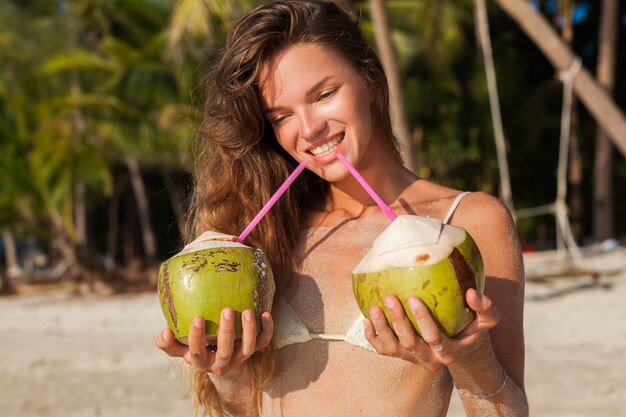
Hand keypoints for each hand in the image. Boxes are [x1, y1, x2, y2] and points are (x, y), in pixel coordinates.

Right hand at [155, 308, 273, 375]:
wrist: (219, 360)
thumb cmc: (196, 347)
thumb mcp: (180, 348)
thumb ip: (168, 342)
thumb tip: (165, 331)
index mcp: (201, 362)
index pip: (197, 352)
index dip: (197, 337)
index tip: (197, 318)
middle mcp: (221, 363)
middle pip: (225, 351)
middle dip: (227, 332)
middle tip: (227, 310)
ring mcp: (239, 358)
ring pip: (247, 349)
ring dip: (249, 331)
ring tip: (248, 311)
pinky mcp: (253, 351)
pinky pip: (262, 342)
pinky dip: (267, 329)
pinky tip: (265, 313)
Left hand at [364, 289, 498, 370]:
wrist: (461, 344)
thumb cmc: (473, 326)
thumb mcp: (487, 319)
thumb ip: (484, 307)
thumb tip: (472, 293)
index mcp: (449, 352)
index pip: (434, 338)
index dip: (422, 320)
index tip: (413, 298)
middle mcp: (429, 359)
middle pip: (409, 343)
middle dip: (398, 321)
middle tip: (390, 297)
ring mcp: (413, 359)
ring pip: (392, 348)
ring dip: (381, 328)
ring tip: (374, 307)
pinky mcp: (401, 355)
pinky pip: (382, 349)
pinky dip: (372, 336)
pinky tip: (366, 319)